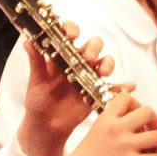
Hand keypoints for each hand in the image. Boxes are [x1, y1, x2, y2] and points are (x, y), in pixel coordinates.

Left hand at [17, 27, 113, 155]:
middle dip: (94, 48)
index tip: (72, 36)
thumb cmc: (38, 100)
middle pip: (93, 45)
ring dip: (108, 63)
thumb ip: (36, 61)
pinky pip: (113, 86)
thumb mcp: (36, 81)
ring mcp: (89, 76)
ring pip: (105, 61)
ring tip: (104, 72)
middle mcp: (78, 62)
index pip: (70, 34)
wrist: (46, 125)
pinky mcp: (97, 90)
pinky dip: (123, 86)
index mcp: (62, 56)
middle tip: (89, 58)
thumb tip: (28, 42)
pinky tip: (128, 86)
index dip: (73, 30)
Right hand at [42, 92, 156, 155]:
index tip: (138, 114)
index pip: (126, 98)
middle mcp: (117, 129)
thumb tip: (131, 127)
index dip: (136, 104)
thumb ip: (111, 127)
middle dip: (155, 120)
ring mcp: (126, 146)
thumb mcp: (93, 134)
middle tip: (152, 130)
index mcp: (105, 120)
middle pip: (148, 112)